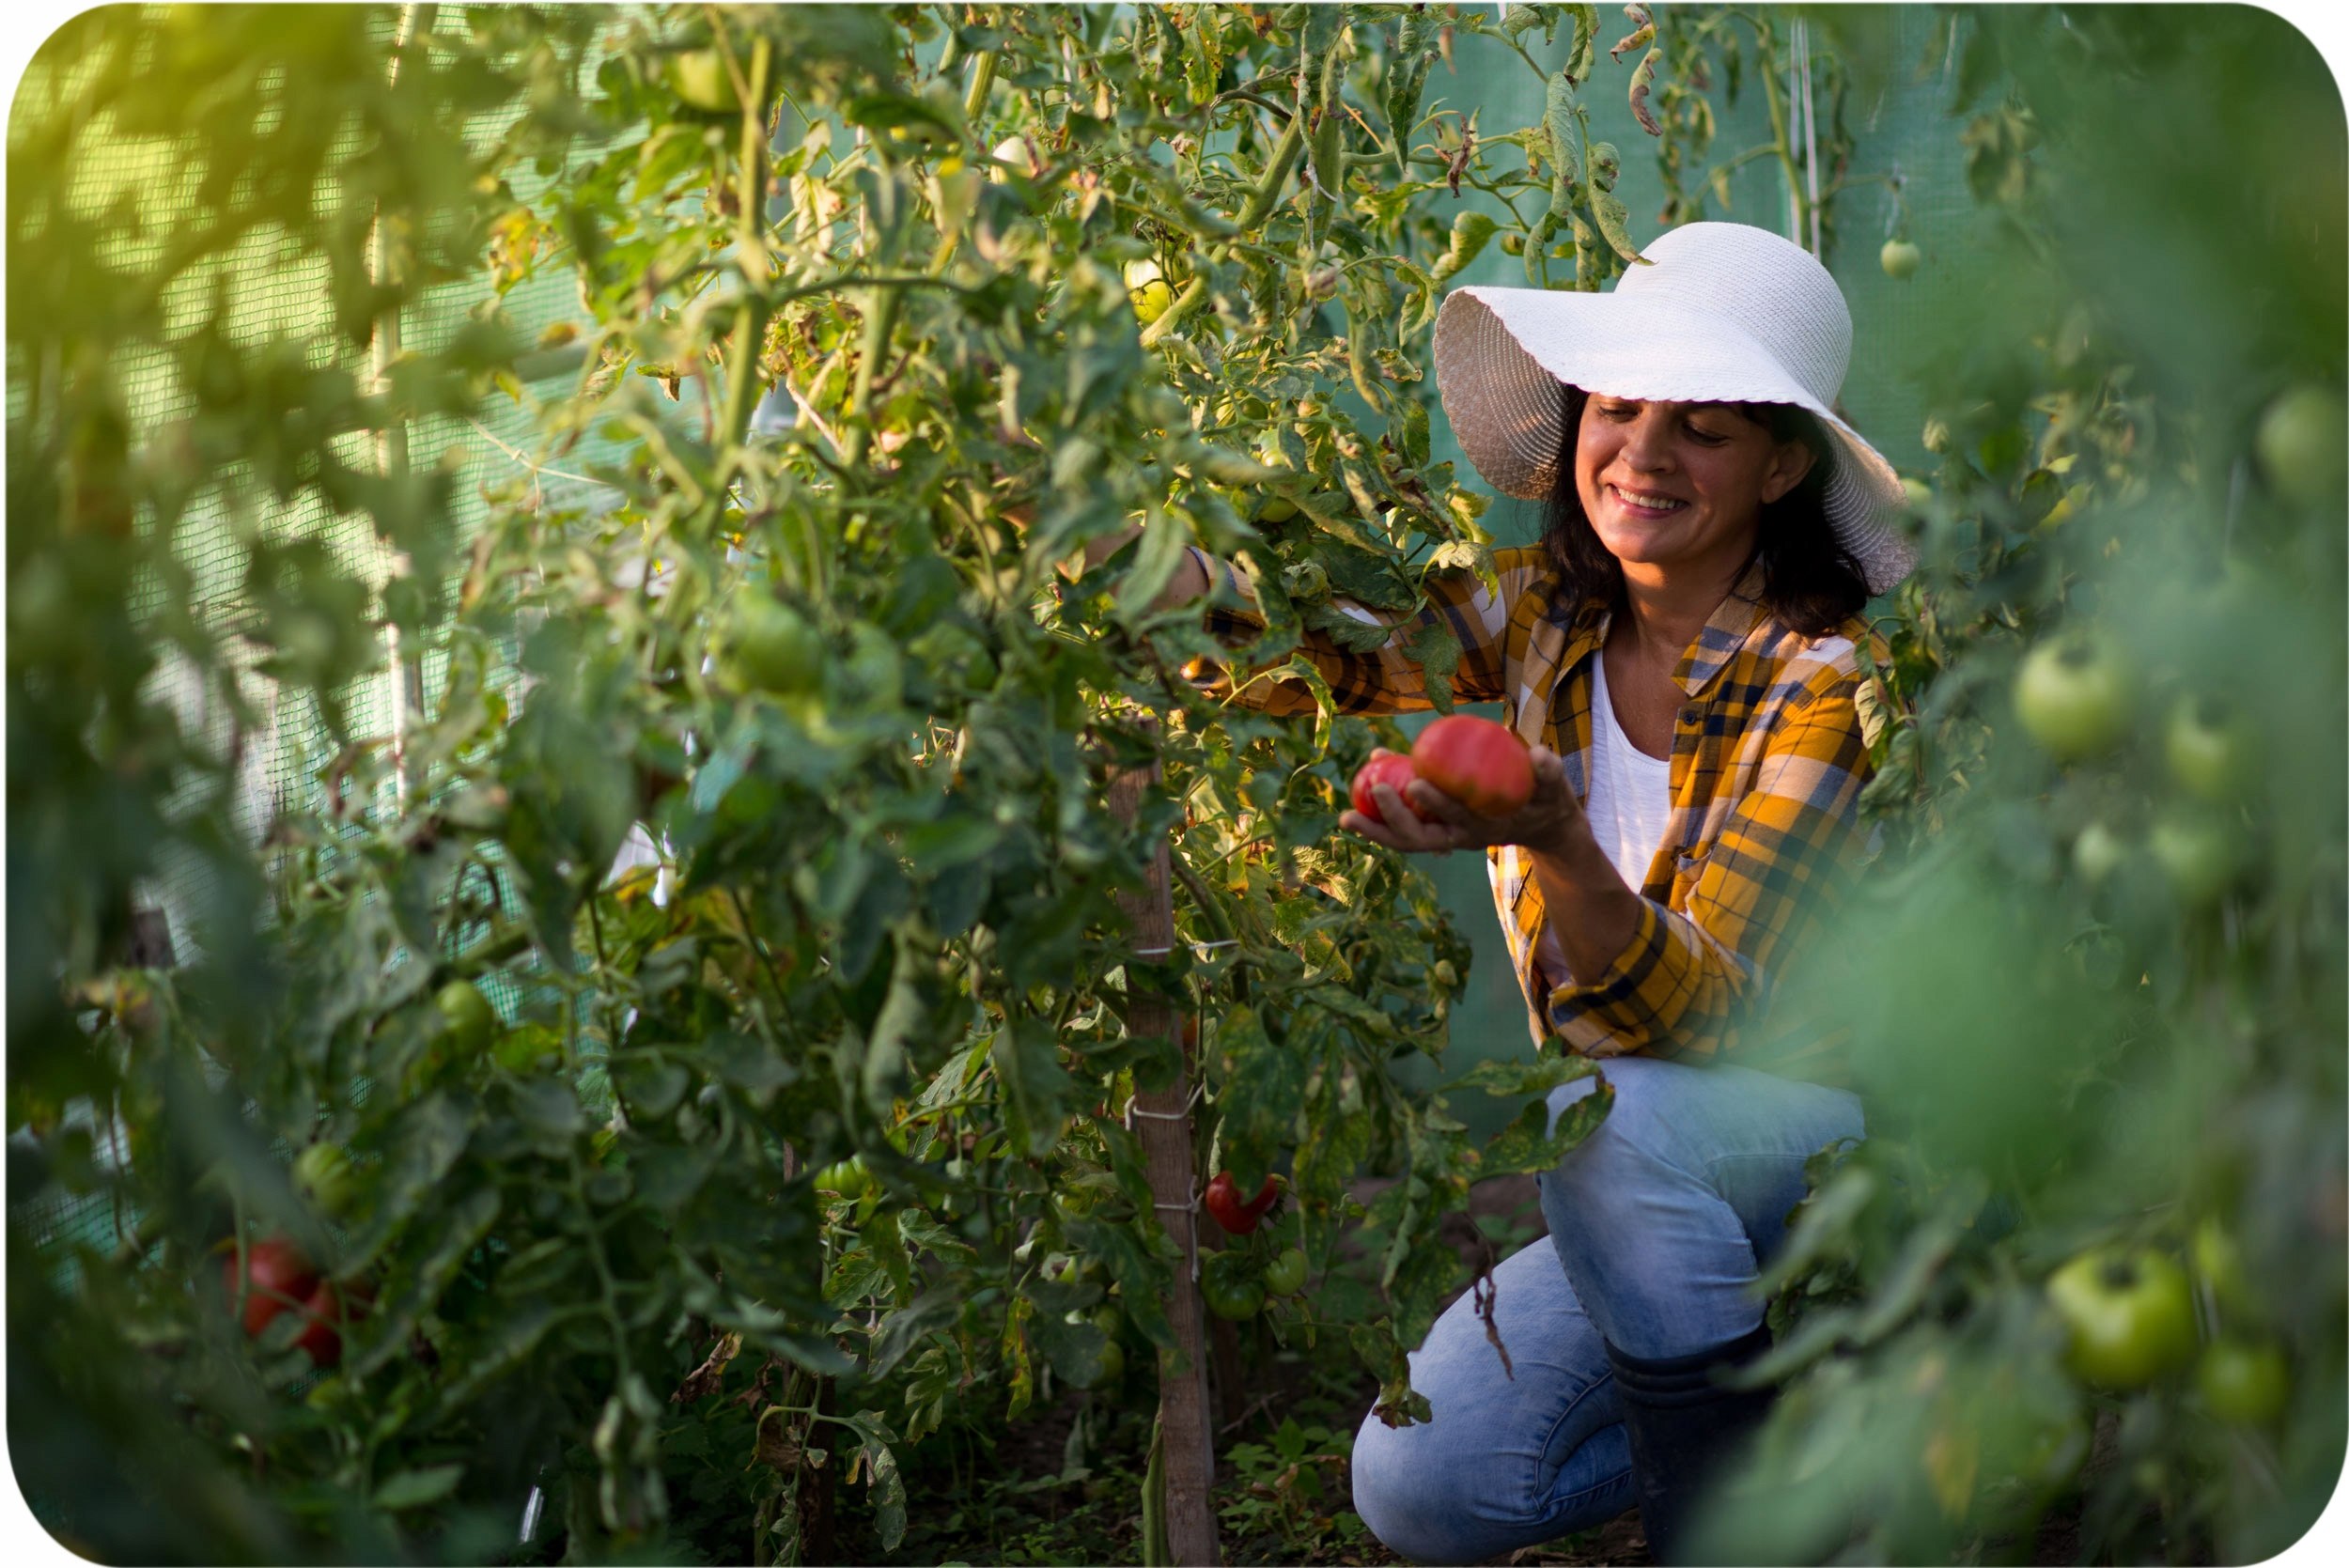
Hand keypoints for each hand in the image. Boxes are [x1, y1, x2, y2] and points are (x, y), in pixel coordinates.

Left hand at [1338, 744, 1584, 859]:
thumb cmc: (1546, 802)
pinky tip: (1365, 779)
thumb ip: (1549, 775)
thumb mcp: (1554, 790)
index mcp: (1486, 830)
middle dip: (1394, 819)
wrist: (1541, 825)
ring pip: (1406, 841)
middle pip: (1421, 838)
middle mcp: (1461, 839)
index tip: (1414, 782)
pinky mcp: (1436, 830)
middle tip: (1373, 789)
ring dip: (1375, 831)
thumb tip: (1541, 755)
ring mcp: (1446, 838)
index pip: (1457, 819)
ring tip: (1344, 817)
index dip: (1435, 805)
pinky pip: (1405, 826)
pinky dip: (1382, 812)